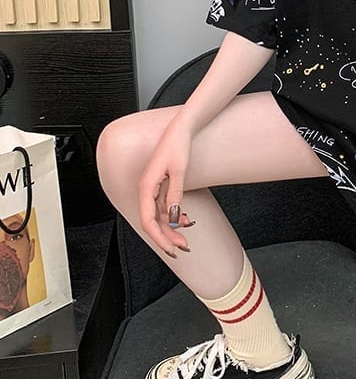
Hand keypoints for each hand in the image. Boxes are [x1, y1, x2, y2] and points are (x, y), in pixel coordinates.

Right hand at [138, 116, 193, 256]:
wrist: (181, 129)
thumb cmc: (177, 145)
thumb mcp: (179, 171)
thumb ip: (175, 194)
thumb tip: (173, 217)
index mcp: (146, 187)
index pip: (148, 221)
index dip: (159, 237)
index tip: (171, 248)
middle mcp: (146, 189)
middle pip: (153, 221)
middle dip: (167, 236)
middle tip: (183, 247)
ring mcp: (152, 187)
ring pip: (158, 215)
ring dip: (171, 227)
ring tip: (186, 234)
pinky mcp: (160, 185)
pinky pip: (163, 206)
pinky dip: (173, 215)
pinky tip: (185, 219)